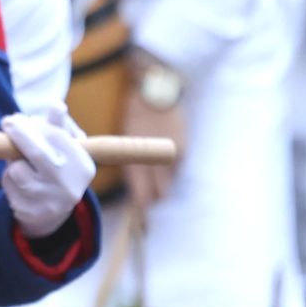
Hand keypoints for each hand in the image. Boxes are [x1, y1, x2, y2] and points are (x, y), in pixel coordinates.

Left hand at [1, 105, 96, 237]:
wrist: (53, 209)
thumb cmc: (59, 167)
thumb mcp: (64, 147)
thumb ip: (58, 126)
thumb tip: (57, 105)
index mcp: (83, 167)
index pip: (56, 138)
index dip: (34, 125)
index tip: (17, 117)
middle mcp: (70, 187)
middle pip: (38, 153)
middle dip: (19, 134)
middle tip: (6, 121)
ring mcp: (50, 202)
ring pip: (17, 170)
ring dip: (12, 161)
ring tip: (22, 163)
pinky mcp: (30, 213)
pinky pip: (8, 185)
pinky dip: (8, 177)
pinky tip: (19, 181)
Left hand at [119, 86, 186, 207]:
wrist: (155, 90)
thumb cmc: (133, 112)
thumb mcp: (123, 138)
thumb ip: (127, 161)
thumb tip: (132, 183)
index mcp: (135, 158)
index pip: (142, 196)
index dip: (141, 208)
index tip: (139, 216)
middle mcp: (155, 161)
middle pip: (159, 194)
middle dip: (153, 200)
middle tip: (147, 202)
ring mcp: (171, 157)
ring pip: (169, 184)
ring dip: (162, 186)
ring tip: (154, 183)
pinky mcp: (182, 150)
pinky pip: (175, 170)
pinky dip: (169, 172)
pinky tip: (162, 166)